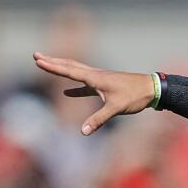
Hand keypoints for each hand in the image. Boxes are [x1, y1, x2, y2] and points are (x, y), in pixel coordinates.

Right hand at [33, 53, 156, 134]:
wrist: (152, 88)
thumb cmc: (135, 96)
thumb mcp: (116, 108)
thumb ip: (99, 119)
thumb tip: (83, 131)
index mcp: (96, 78)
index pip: (69, 71)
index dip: (52, 67)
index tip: (38, 61)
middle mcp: (96, 75)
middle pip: (69, 66)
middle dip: (52, 61)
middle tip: (35, 55)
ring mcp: (100, 79)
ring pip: (76, 71)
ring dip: (61, 69)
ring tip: (48, 65)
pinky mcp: (105, 85)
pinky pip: (85, 84)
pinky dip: (75, 86)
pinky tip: (68, 92)